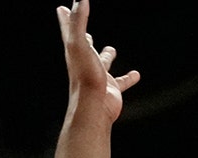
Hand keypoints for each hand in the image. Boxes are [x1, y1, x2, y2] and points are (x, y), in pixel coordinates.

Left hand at [56, 0, 139, 121]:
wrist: (94, 108)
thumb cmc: (85, 76)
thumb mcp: (80, 44)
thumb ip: (79, 21)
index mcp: (75, 51)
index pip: (69, 29)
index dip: (66, 18)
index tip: (61, 9)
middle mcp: (86, 62)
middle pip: (83, 44)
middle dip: (82, 34)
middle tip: (83, 29)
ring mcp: (99, 75)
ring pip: (103, 62)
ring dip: (106, 55)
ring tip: (111, 49)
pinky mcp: (112, 88)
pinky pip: (122, 80)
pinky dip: (128, 77)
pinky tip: (136, 75)